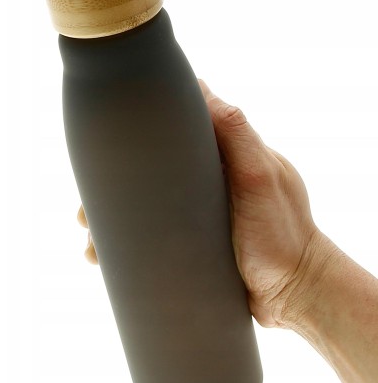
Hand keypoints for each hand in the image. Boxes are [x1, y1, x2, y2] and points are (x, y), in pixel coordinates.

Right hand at [77, 79, 325, 328]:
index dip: (139, 132)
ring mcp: (197, 214)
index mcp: (220, 155)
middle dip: (113, 190)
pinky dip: (129, 248)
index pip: (174, 130)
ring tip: (92, 247)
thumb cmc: (283, 234)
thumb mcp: (261, 178)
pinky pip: (154, 237)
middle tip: (86, 212)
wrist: (296, 292)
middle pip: (148, 175)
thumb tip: (202, 90)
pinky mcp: (193, 243)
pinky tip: (108, 263)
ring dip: (113, 224)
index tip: (107, 141)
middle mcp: (205, 181)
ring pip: (145, 210)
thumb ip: (238, 135)